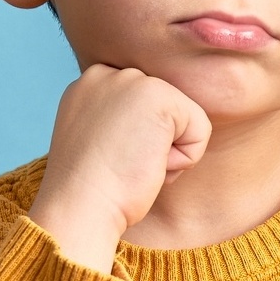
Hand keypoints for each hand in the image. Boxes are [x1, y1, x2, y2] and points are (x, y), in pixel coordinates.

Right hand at [27, 65, 210, 271]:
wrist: (79, 207)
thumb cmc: (92, 190)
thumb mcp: (100, 141)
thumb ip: (122, 120)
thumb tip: (154, 127)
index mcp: (90, 84)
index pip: (146, 107)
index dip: (138, 142)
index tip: (110, 158)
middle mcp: (108, 73)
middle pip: (168, 111)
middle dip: (155, 145)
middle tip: (121, 163)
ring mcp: (132, 79)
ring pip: (185, 119)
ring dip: (169, 153)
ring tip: (132, 164)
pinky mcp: (158, 95)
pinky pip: (200, 129)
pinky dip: (183, 159)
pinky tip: (148, 164)